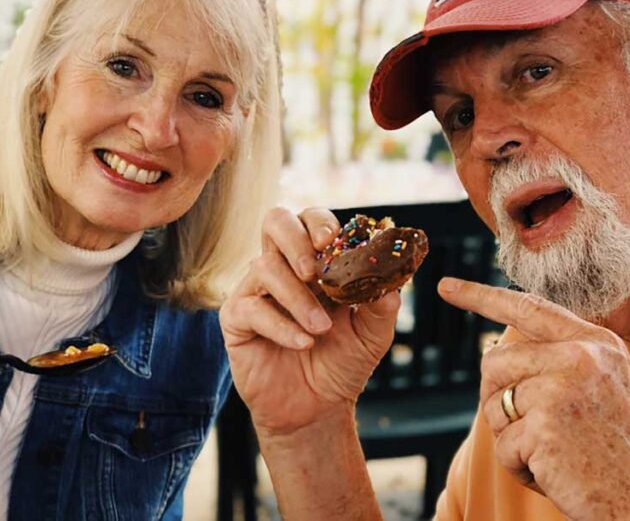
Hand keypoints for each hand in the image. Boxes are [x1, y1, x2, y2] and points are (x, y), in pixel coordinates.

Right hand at [221, 207, 399, 435]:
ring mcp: (256, 291)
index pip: (311, 220)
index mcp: (316, 261)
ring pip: (265, 267)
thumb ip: (382, 304)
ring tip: (322, 329)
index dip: (319, 223)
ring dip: (298, 299)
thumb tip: (392, 279)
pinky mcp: (236, 319)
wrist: (317, 409)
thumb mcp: (372, 334)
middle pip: (275, 222)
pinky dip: (282, 326)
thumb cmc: (342, 363)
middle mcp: (283, 267)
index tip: (334, 241)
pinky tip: (303, 343)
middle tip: (315, 271)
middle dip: (296, 240)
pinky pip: (251, 308)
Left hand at [438, 278, 629, 519]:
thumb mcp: (611, 385)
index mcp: (595, 342)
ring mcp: (561, 389)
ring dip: (513, 440)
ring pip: (493, 406)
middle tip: (536, 435)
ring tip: (555, 455)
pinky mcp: (545, 426)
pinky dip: (521, 469)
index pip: (528, 308)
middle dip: (500, 402)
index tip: (447, 286)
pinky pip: (503, 446)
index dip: (481, 296)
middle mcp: (579, 356)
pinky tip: (555, 475)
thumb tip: (499, 357)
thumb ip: (566, 362)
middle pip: (495, 364)